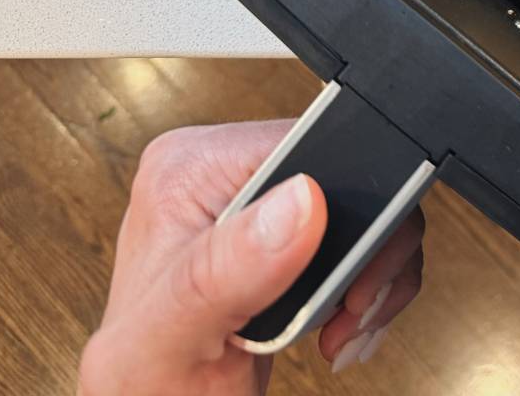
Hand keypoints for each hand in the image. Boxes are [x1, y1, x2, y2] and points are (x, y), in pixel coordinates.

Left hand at [79, 120, 425, 394]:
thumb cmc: (144, 391)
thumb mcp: (171, 337)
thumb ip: (225, 269)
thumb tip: (301, 200)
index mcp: (190, 169)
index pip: (307, 147)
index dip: (345, 205)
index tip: (343, 275)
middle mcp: (226, 177)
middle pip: (348, 176)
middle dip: (367, 251)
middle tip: (350, 306)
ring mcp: (261, 209)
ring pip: (369, 211)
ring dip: (375, 275)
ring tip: (346, 320)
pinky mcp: (290, 242)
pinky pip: (368, 241)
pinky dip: (373, 287)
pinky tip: (342, 323)